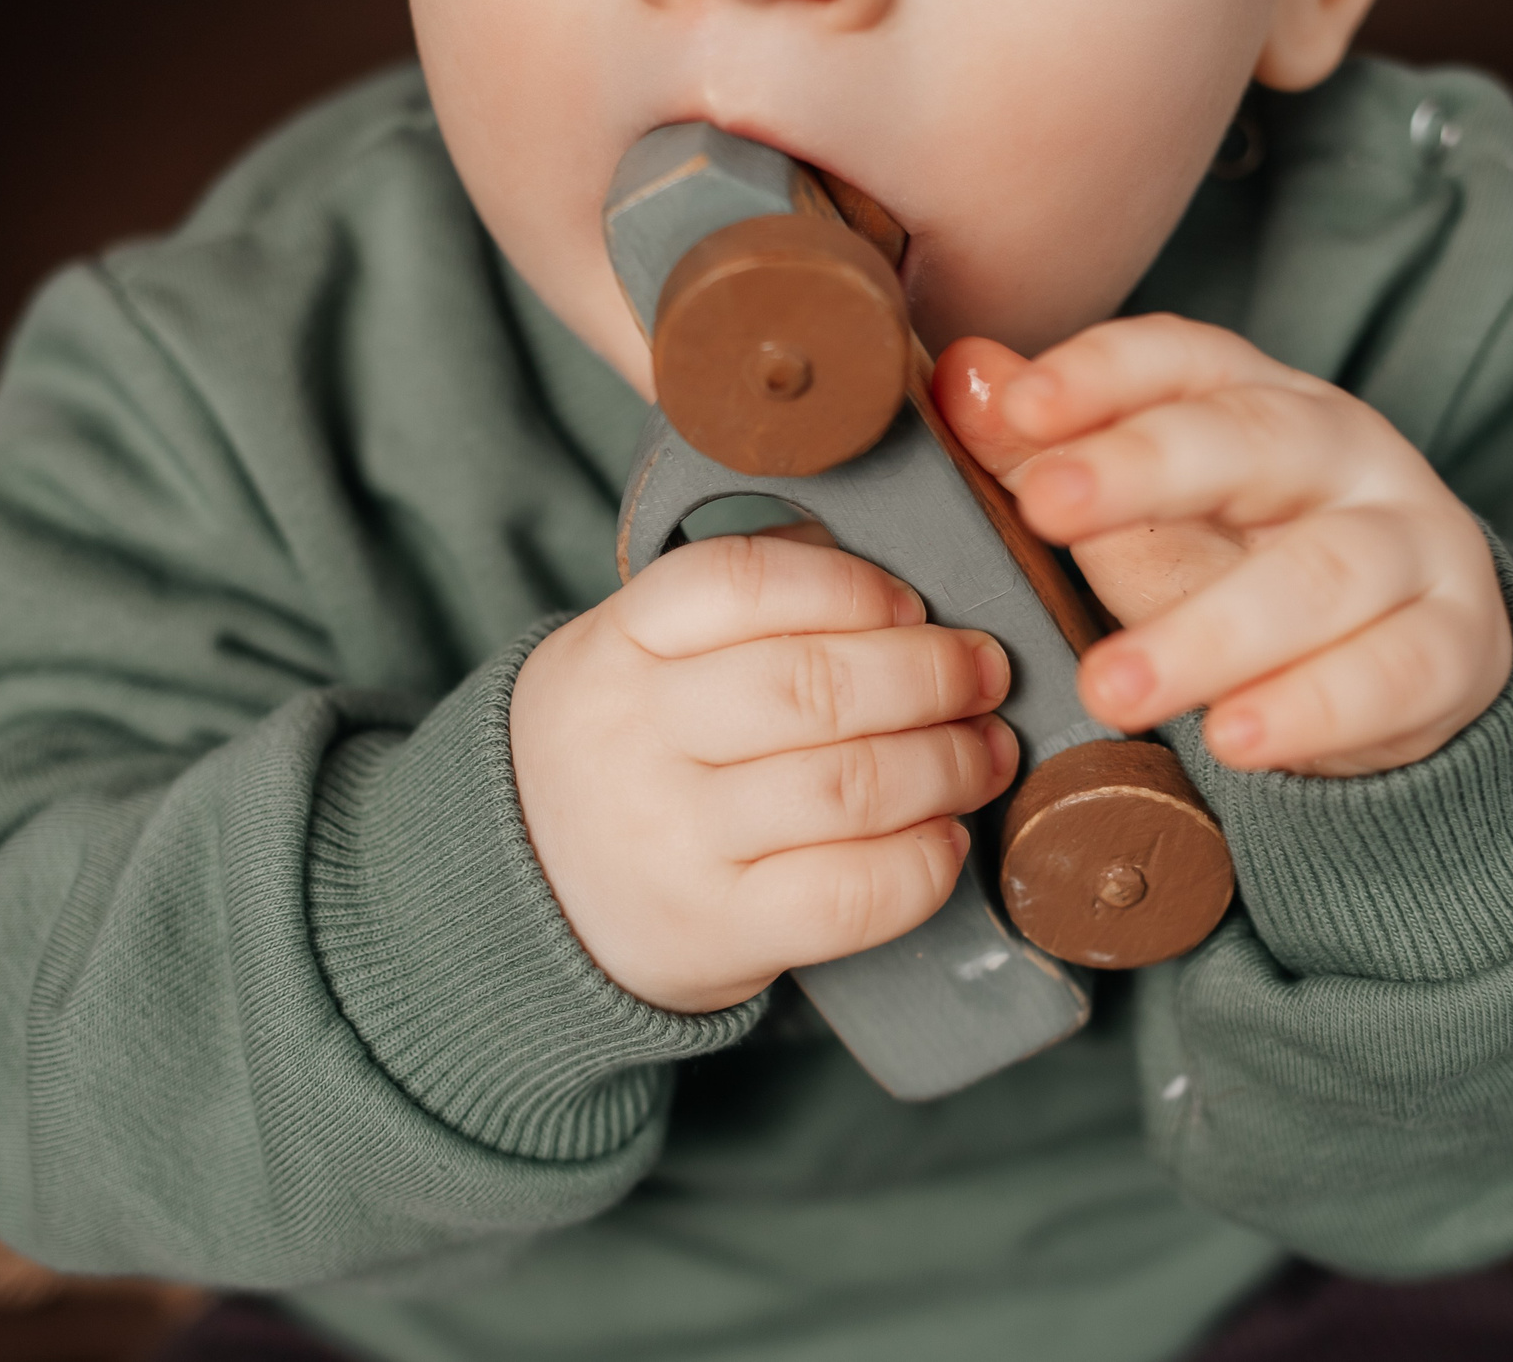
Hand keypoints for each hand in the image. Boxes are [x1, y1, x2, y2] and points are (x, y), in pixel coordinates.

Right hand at [510, 534, 1016, 1013]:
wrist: (527, 899)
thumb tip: (906, 601)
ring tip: (985, 752)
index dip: (851, 586)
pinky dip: (922, 863)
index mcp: (616, 647)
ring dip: (948, 764)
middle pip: (814, 687)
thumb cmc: (628, 755)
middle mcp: (635, 739)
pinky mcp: (717, 931)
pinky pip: (848, 895)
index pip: (742, 581)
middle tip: (984, 675)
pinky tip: (945, 837)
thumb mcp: (635, 659)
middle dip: (931, 675)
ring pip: (848, 788)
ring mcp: (673, 843)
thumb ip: (743, 616)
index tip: (913, 604)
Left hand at [937, 314, 1511, 776]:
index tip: (1017, 406)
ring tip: (1113, 688)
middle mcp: (1344, 451)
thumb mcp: (1147, 519)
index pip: (1182, 359)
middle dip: (1144, 468)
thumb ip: (1053, 457)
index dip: (1102, 374)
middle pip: (1251, 441)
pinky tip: (1238, 741)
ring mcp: (1414, 543)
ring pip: (1319, 573)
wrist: (1412, 661)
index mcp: (1258, 399)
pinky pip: (1391, 672)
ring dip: (1209, 633)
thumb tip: (963, 378)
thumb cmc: (1248, 571)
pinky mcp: (1456, 645)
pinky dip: (1312, 709)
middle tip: (1046, 508)